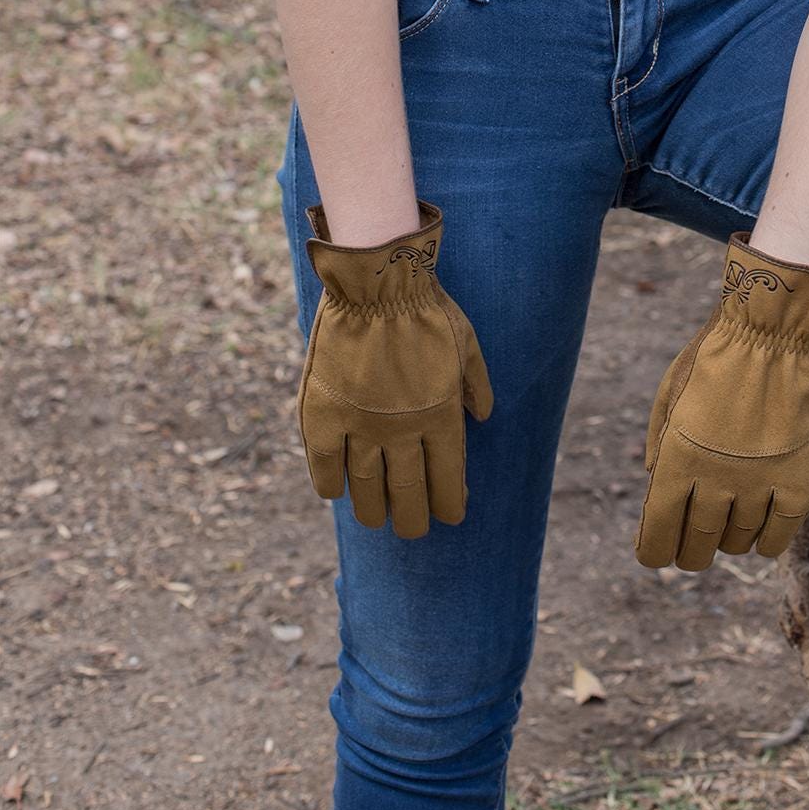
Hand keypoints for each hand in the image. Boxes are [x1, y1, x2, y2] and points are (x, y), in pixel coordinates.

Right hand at [297, 198, 493, 537]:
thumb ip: (476, 384)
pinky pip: (325, 468)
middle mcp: (402, 431)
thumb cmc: (426, 309)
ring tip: (377, 518)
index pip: (447, 482)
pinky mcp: (324, 415)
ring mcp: (360, 426)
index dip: (449, 505)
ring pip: (366, 491)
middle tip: (412, 528)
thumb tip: (484, 416)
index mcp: (441, 416)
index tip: (450, 515)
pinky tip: (337, 490)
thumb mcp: (467, 342)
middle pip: (408, 497)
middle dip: (413, 520)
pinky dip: (331, 485)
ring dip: (373, 511)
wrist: (376, 282)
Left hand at [634, 229, 808, 570]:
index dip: (655, 552)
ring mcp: (761, 486)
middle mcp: (716, 482)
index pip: (658, 540)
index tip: (658, 551)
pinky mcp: (800, 484)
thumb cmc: (715, 356)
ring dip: (730, 535)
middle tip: (695, 542)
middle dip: (691, 551)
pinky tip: (762, 521)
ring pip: (739, 543)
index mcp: (677, 462)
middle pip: (698, 549)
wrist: (772, 330)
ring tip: (732, 510)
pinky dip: (768, 539)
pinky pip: (780, 537)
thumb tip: (657, 488)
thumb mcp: (669, 395)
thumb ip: (660, 448)